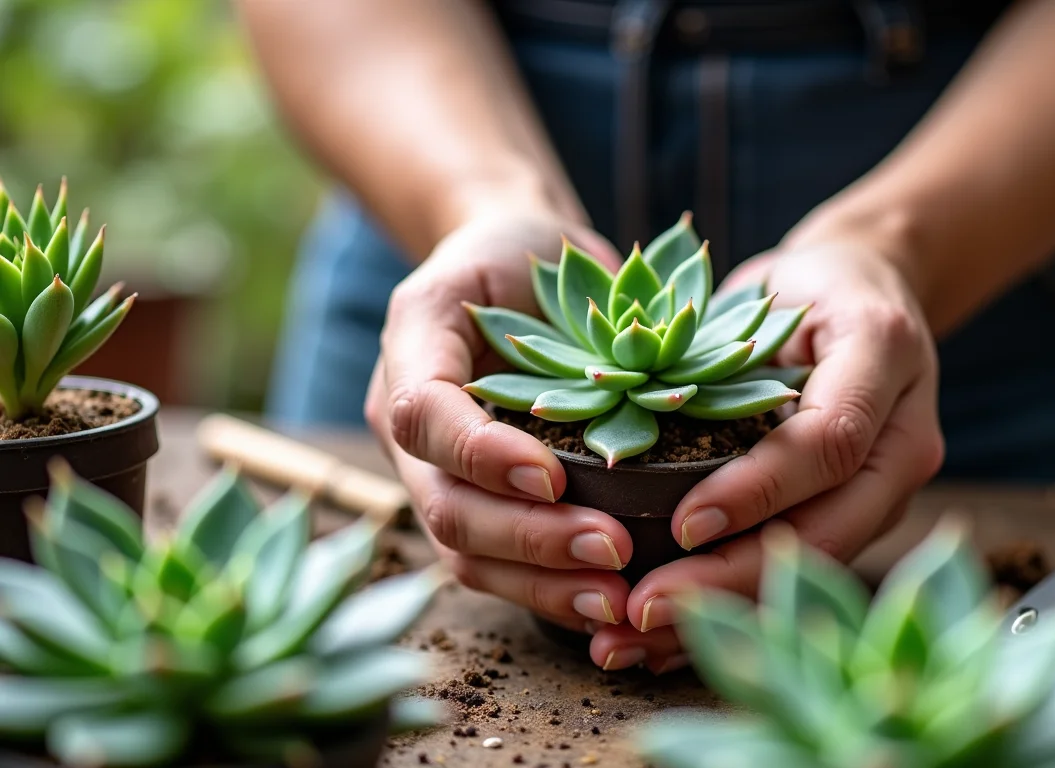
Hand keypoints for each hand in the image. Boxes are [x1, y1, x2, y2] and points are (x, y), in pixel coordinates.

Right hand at [364, 212, 637, 637]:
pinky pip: (498, 567)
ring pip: (468, 554)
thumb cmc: (522, 258)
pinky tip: (605, 603)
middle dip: (529, 537)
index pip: (423, 417)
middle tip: (613, 549)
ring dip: (542, 583)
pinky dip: (550, 591)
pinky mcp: (477, 506)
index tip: (554, 474)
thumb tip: (619, 379)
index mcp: (410, 356)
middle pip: (447, 506)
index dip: (484, 455)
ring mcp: (435, 476)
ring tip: (616, 598)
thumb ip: (547, 304)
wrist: (509, 272)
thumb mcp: (521, 246)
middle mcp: (409, 430)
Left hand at [586, 226, 945, 673]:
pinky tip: (668, 640)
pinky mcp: (863, 516)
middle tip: (642, 609)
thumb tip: (641, 418)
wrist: (871, 291)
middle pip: (828, 531)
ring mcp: (890, 489)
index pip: (828, 445)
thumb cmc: (807, 285)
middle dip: (732, 580)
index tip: (684, 524)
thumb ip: (730, 347)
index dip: (758, 490)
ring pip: (816, 568)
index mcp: (888, 362)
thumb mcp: (773, 287)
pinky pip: (805, 571)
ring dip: (727, 613)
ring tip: (637, 642)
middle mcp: (906, 442)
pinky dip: (737, 607)